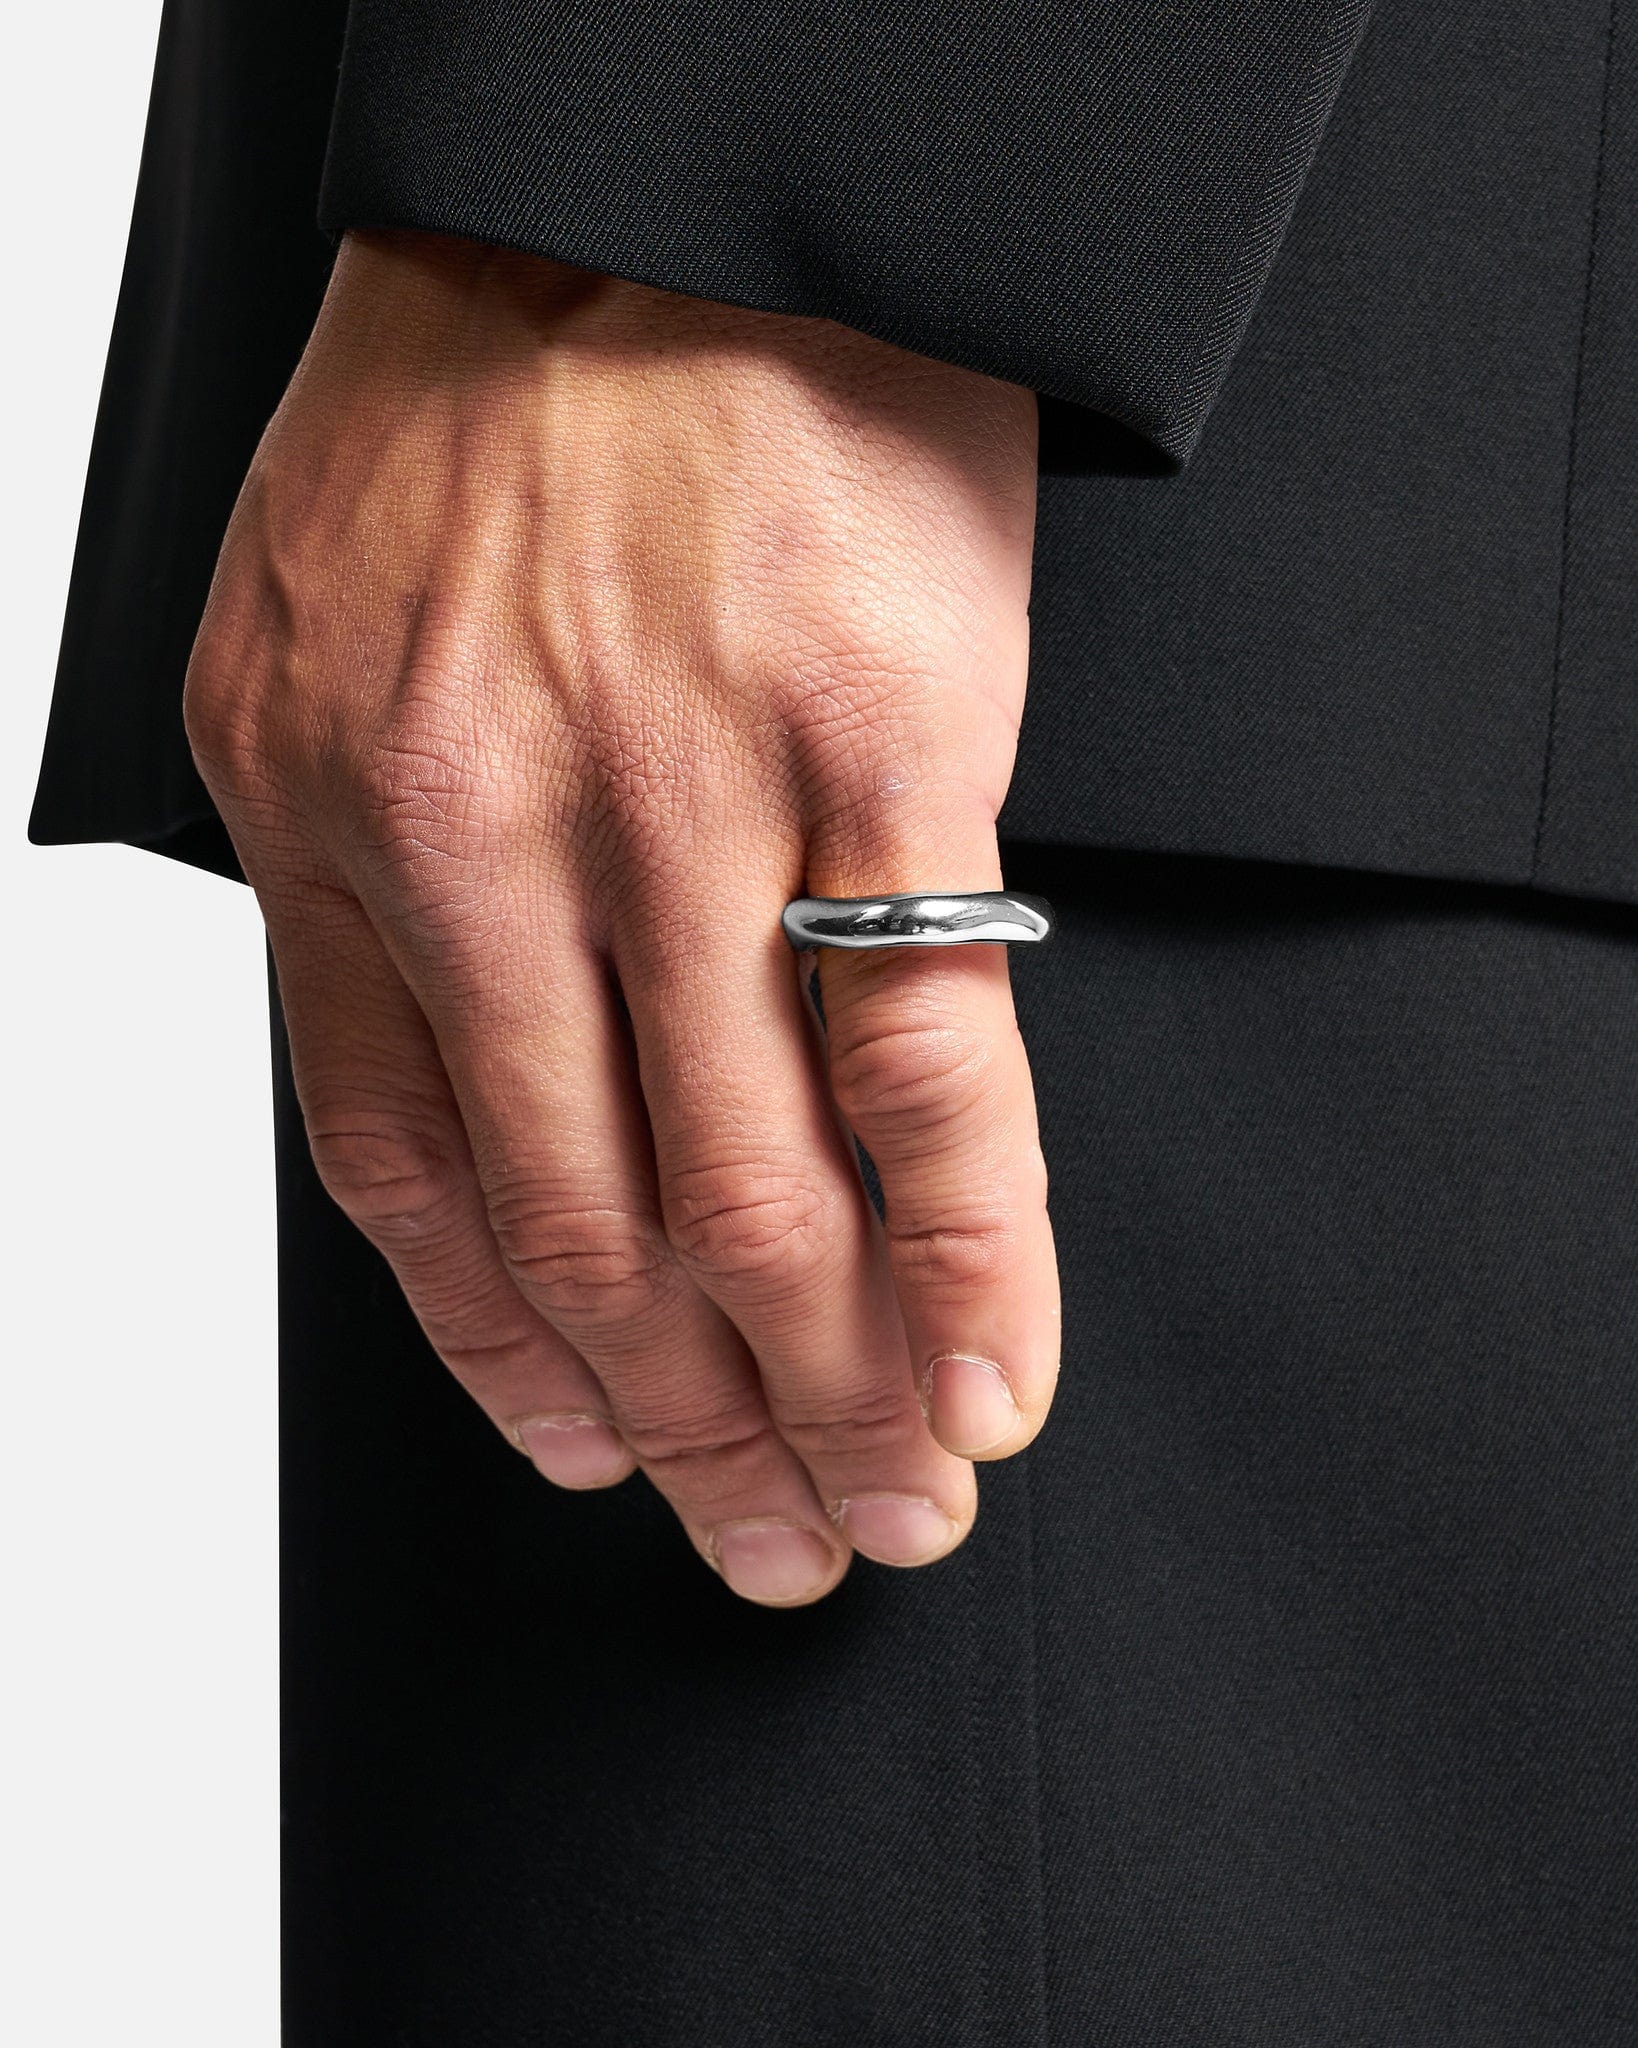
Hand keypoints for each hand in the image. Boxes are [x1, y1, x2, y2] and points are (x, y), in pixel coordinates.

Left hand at [185, 231, 1057, 1605]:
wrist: (658, 183)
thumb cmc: (495, 402)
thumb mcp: (329, 635)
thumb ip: (373, 872)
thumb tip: (477, 1089)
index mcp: (331, 819)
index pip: (405, 1178)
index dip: (506, 1357)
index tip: (594, 1453)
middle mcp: (490, 841)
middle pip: (594, 1230)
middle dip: (694, 1429)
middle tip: (772, 1545)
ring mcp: (686, 803)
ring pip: (756, 1193)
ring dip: (834, 1390)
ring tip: (891, 1509)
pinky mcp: (876, 752)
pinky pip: (926, 1063)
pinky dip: (971, 1250)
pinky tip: (994, 1374)